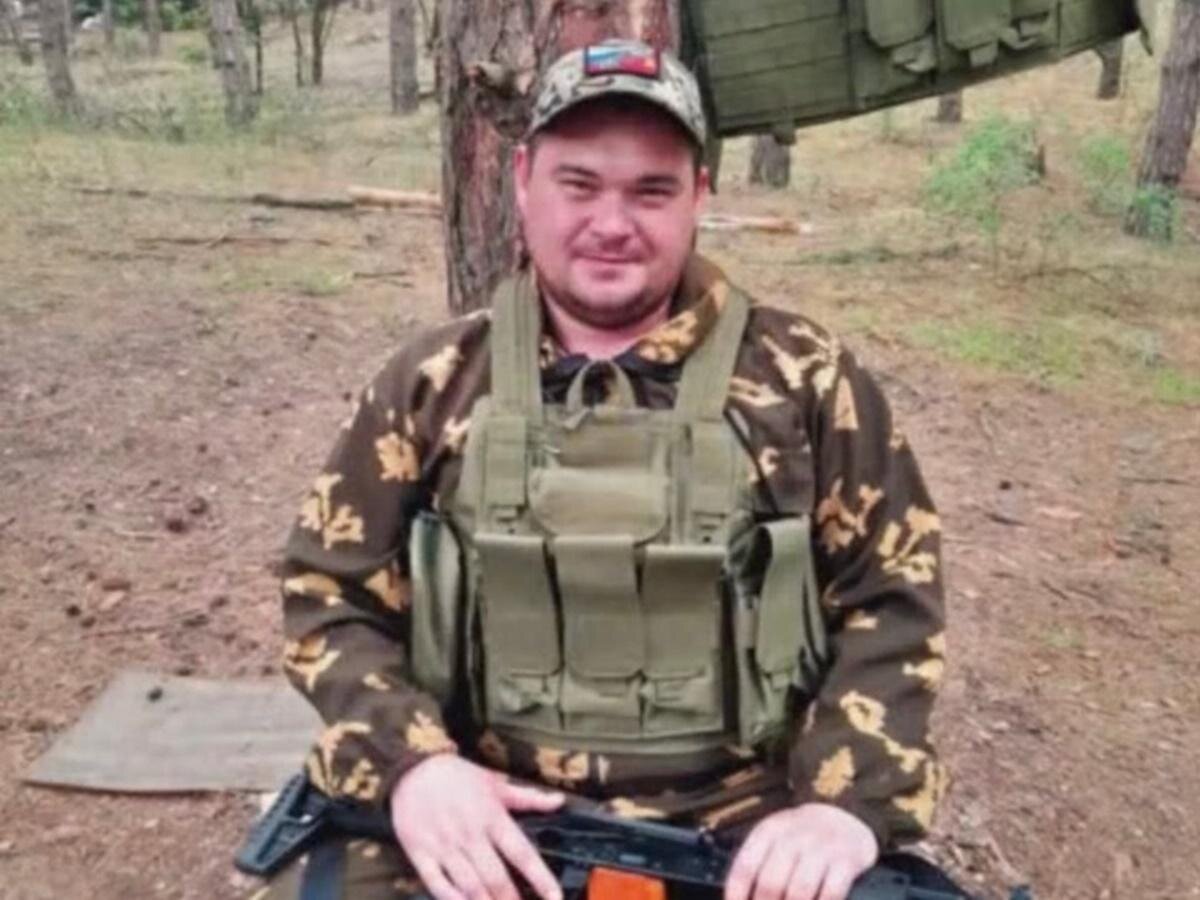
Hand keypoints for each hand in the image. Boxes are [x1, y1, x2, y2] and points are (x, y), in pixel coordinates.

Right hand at [391, 754, 564, 899]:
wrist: (413, 769)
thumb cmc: (459, 777)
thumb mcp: (496, 783)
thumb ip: (529, 797)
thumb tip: (560, 801)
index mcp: (492, 817)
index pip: (522, 853)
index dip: (541, 878)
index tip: (556, 898)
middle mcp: (470, 834)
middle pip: (496, 878)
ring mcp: (444, 846)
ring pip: (469, 886)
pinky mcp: (420, 853)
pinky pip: (436, 884)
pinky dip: (451, 899)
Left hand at [724, 803, 877, 899]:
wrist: (846, 821)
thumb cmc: (803, 839)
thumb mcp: (777, 839)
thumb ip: (758, 865)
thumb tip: (740, 898)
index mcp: (770, 830)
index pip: (745, 867)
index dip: (737, 894)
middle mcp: (794, 835)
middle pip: (771, 883)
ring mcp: (822, 846)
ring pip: (799, 891)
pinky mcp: (847, 860)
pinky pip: (830, 893)